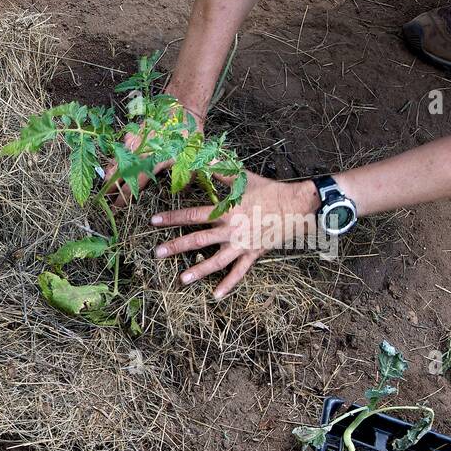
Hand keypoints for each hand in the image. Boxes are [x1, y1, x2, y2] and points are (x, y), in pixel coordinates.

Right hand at [107, 89, 204, 205]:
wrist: (180, 108)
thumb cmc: (186, 135)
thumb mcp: (191, 159)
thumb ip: (183, 179)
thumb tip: (178, 191)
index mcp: (149, 164)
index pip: (130, 187)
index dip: (122, 199)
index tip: (116, 208)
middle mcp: (136, 155)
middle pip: (114, 175)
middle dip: (109, 188)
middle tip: (107, 197)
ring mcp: (130, 143)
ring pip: (114, 162)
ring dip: (110, 174)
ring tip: (109, 182)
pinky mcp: (130, 134)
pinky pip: (119, 150)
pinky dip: (117, 159)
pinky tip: (120, 163)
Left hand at [151, 172, 318, 299]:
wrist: (297, 205)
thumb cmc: (268, 190)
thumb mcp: (243, 178)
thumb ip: (219, 170)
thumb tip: (202, 156)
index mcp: (227, 211)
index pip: (194, 215)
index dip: (173, 217)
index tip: (154, 221)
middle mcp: (232, 230)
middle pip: (199, 240)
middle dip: (177, 246)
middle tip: (157, 253)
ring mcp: (242, 244)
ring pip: (217, 261)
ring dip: (198, 271)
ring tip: (181, 280)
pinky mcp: (253, 254)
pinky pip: (239, 272)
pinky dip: (228, 284)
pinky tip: (216, 295)